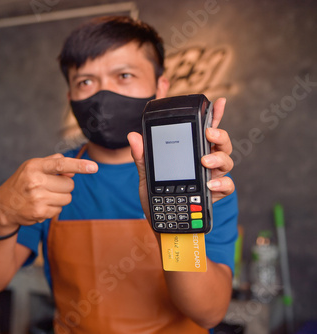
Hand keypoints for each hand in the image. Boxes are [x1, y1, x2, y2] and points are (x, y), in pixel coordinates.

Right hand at [0, 153, 97, 233]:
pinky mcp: (40, 213)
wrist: (3, 206)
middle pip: (69, 184)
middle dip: (64, 185)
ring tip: (45, 195)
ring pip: (67, 198)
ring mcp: (37, 199)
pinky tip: (41, 205)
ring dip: (60, 197)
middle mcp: (35, 182)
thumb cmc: (22, 182)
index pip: (61, 164)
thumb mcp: (33, 166)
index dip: (79, 165)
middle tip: (50, 186)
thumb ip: (54, 163)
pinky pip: (60, 209)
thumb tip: (73, 172)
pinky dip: (54, 207)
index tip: (94, 167)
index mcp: (34, 167)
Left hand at [128, 98, 234, 219]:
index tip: (219, 100)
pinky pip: (228, 185)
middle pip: (222, 142)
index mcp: (190, 152)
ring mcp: (211, 177)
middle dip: (219, 134)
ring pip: (227, 161)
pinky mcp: (213, 195)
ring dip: (218, 157)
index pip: (204, 130)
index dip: (214, 115)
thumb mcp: (145, 175)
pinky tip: (210, 185)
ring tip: (205, 160)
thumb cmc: (156, 198)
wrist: (161, 224)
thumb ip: (142, 156)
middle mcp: (204, 161)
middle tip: (209, 133)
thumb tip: (134, 136)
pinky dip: (222, 183)